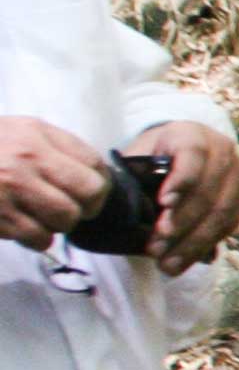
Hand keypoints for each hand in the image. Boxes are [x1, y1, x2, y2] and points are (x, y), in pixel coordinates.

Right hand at [0, 116, 110, 249]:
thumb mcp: (22, 130)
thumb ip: (59, 147)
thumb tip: (98, 175)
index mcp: (36, 136)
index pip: (94, 167)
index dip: (99, 185)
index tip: (89, 192)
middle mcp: (25, 161)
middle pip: (88, 196)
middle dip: (85, 207)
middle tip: (71, 208)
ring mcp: (8, 190)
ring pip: (64, 221)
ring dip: (59, 224)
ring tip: (42, 215)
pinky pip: (38, 239)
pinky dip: (37, 238)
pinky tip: (23, 225)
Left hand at [126, 120, 238, 272]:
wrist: (178, 156)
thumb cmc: (151, 160)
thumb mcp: (138, 159)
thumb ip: (134, 179)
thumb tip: (131, 212)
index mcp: (191, 134)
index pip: (192, 153)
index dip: (181, 179)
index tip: (163, 203)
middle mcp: (222, 151)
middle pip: (208, 190)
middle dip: (182, 222)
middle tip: (155, 247)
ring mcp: (238, 175)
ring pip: (222, 212)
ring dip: (193, 242)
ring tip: (167, 262)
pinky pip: (228, 226)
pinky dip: (205, 246)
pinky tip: (184, 261)